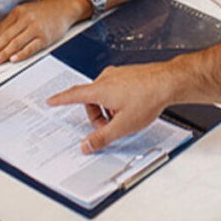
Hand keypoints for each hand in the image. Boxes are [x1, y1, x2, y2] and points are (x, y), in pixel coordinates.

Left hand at [0, 0, 74, 64]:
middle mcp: (26, 19)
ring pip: (16, 43)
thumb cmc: (45, 11)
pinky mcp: (45, 37)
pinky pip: (30, 48)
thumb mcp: (26, 11)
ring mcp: (36, 28)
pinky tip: (13, 59)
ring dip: (4, 53)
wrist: (64, 7)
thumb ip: (13, 23)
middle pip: (6, 36)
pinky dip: (21, 54)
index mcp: (18, 12)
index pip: (0, 29)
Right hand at [46, 62, 175, 153]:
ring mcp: (118, 75)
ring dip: (108, 108)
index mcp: (100, 90)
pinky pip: (115, 89)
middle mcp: (106, 79)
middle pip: (90, 99)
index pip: (73, 95)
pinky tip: (132, 107)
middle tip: (108, 127)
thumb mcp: (122, 126)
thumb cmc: (148, 98)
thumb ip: (101, 138)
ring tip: (124, 117)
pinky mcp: (128, 74)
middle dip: (96, 115)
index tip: (51, 100)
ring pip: (104, 95)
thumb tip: (86, 146)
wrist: (169, 81)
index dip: (60, 99)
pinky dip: (117, 100)